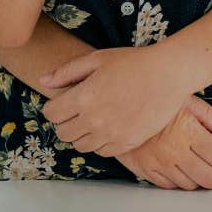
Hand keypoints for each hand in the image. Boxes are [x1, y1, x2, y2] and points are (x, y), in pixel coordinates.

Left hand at [39, 45, 198, 156]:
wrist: (168, 75)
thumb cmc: (134, 62)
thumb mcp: (98, 59)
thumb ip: (68, 72)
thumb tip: (43, 80)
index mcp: (83, 97)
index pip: (51, 114)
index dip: (53, 107)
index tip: (62, 102)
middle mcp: (93, 120)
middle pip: (63, 133)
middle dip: (65, 121)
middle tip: (77, 110)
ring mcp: (110, 134)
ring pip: (80, 146)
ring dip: (81, 134)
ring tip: (93, 118)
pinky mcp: (126, 143)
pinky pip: (101, 151)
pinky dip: (99, 142)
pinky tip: (108, 126)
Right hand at [116, 96, 211, 189]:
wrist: (116, 104)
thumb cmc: (153, 97)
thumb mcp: (184, 97)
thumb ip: (208, 115)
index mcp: (188, 131)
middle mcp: (175, 151)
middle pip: (207, 176)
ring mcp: (159, 163)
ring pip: (189, 184)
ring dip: (201, 183)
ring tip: (207, 175)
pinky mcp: (145, 170)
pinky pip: (168, 186)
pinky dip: (180, 184)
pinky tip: (186, 176)